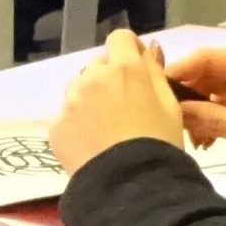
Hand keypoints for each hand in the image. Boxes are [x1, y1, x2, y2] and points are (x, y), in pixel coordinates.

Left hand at [51, 30, 184, 172]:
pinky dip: (77, 123)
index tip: (137, 67)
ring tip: (104, 127)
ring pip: (79, 88)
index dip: (129, 50)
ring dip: (90, 97)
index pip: (120, 38)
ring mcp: (70, 101)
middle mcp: (92, 77)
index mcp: (124, 69)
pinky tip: (91, 143)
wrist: (129, 187)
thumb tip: (148, 49)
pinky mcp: (55, 125)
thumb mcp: (170, 106)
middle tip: (123, 106)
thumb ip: (156, 72)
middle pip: (98, 65)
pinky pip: (66, 115)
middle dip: (109, 77)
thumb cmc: (159, 145)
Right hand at [167, 46, 225, 173]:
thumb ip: (215, 118)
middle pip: (209, 73)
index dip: (181, 70)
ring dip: (199, 112)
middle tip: (171, 121)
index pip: (210, 57)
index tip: (157, 90)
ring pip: (213, 91)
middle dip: (188, 96)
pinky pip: (224, 106)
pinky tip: (205, 142)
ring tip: (190, 137)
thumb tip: (175, 111)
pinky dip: (212, 120)